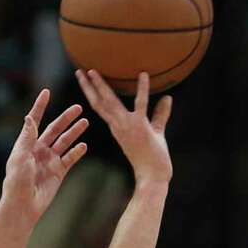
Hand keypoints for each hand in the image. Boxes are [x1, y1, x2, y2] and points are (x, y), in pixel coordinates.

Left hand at [0, 89, 88, 223]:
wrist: (24, 206)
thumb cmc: (17, 181)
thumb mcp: (21, 156)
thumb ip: (27, 137)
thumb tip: (29, 117)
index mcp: (27, 144)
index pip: (34, 121)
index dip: (40, 106)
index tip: (46, 92)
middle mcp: (39, 150)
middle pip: (55, 129)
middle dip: (66, 118)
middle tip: (79, 108)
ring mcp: (50, 161)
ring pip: (65, 142)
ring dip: (75, 132)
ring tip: (85, 122)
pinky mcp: (58, 173)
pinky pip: (70, 159)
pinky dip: (77, 152)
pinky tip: (84, 145)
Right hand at [75, 70, 172, 185]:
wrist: (153, 176)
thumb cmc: (153, 158)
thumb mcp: (156, 132)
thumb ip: (160, 114)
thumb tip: (168, 98)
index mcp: (118, 127)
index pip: (101, 107)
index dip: (92, 94)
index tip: (85, 81)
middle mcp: (118, 126)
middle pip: (99, 103)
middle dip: (88, 87)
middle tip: (79, 71)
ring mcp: (127, 126)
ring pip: (110, 102)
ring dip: (100, 86)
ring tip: (92, 71)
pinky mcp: (140, 127)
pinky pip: (141, 104)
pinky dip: (143, 89)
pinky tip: (143, 74)